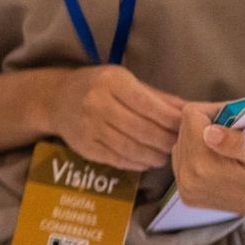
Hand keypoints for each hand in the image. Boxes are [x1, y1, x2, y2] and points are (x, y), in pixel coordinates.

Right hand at [47, 65, 185, 170]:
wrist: (56, 99)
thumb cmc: (97, 86)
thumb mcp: (124, 81)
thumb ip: (157, 97)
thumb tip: (189, 110)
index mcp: (112, 82)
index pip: (149, 105)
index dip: (171, 120)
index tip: (185, 127)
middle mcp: (98, 103)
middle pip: (142, 129)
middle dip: (165, 141)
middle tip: (178, 145)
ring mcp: (89, 127)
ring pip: (131, 148)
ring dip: (153, 155)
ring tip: (164, 156)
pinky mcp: (85, 147)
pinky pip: (116, 159)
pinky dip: (136, 163)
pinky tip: (146, 161)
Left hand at [171, 103, 244, 226]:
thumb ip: (237, 142)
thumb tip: (209, 132)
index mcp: (204, 165)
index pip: (191, 115)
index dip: (214, 110)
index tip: (235, 119)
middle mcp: (188, 179)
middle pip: (183, 129)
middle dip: (207, 125)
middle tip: (234, 134)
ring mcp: (186, 188)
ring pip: (181, 143)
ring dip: (200, 140)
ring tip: (228, 148)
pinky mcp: (187, 194)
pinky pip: (182, 160)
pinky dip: (197, 155)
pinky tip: (218, 161)